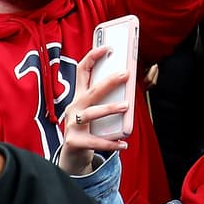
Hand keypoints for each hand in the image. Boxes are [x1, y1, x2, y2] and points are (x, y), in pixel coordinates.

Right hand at [57, 46, 128, 175]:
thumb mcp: (94, 110)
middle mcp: (74, 107)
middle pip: (91, 91)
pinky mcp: (74, 142)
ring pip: (91, 114)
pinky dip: (110, 142)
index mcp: (80, 96)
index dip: (92, 57)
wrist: (72, 156)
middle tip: (126, 74)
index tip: (107, 47)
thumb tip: (131, 90)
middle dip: (108, 82)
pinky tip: (123, 143)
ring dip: (109, 108)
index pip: (82, 71)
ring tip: (126, 106)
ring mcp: (72, 124)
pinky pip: (94, 142)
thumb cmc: (88, 128)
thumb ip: (106, 100)